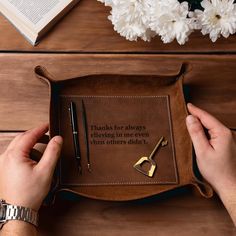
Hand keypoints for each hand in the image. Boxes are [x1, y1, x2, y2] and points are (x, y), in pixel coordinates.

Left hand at [0, 124, 62, 210]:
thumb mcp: (46, 170)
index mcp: (15, 155)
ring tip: (43, 148)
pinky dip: (26, 151)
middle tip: (47, 134)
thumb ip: (53, 152)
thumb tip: (57, 139)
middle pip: (22, 138)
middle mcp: (6, 157)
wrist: (18, 210)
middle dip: (36, 134)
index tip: (48, 125)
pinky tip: (34, 158)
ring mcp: (4, 163)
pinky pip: (15, 153)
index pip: (29, 135)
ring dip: (31, 143)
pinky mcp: (5, 168)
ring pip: (18, 145)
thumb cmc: (29, 193)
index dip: (40, 128)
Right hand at [186, 103, 235, 224]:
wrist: (229, 185)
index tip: (187, 105)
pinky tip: (197, 132)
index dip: (196, 110)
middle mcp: (226, 134)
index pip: (206, 117)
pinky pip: (212, 133)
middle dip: (197, 115)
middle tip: (186, 111)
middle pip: (209, 121)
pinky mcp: (224, 145)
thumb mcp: (202, 151)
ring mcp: (226, 139)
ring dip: (200, 123)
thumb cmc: (216, 170)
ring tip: (190, 119)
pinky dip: (203, 130)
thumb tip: (190, 118)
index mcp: (222, 133)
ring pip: (210, 127)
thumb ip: (196, 133)